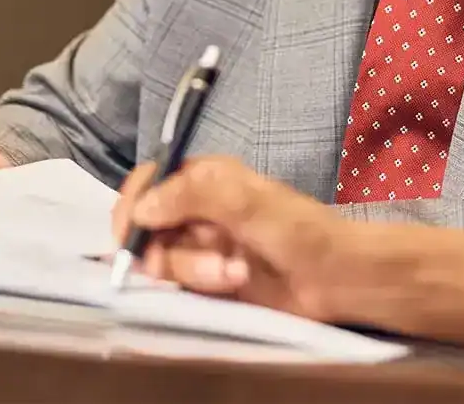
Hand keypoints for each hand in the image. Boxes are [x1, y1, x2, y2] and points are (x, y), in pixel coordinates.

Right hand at [113, 156, 350, 322]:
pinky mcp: (207, 279)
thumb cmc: (298, 229)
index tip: (130, 235)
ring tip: (235, 273)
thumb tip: (141, 207)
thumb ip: (194, 196)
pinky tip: (235, 283)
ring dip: (195, 271)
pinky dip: (202, 287)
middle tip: (208, 259)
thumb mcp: (248, 203)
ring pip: (163, 262)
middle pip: (148, 229)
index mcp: (206, 177)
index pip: (149, 181)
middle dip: (169, 252)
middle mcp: (197, 209)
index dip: (132, 205)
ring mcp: (201, 246)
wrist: (333, 276)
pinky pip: (180, 286)